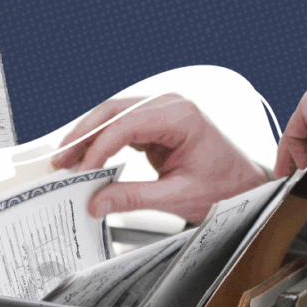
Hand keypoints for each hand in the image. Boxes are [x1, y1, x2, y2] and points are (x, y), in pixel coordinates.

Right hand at [52, 94, 268, 222]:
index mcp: (182, 117)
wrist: (245, 185)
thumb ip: (134, 198)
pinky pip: (122, 126)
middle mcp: (171, 106)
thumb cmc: (225, 187)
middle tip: (62, 160)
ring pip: (114, 115)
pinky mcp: (157, 124)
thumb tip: (97, 201)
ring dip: (89, 137)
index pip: (127, 124)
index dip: (99, 148)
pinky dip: (103, 141)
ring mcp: (164, 112)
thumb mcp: (177, 197)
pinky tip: (87, 157)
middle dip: (84, 136)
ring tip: (67, 159)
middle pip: (114, 111)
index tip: (82, 171)